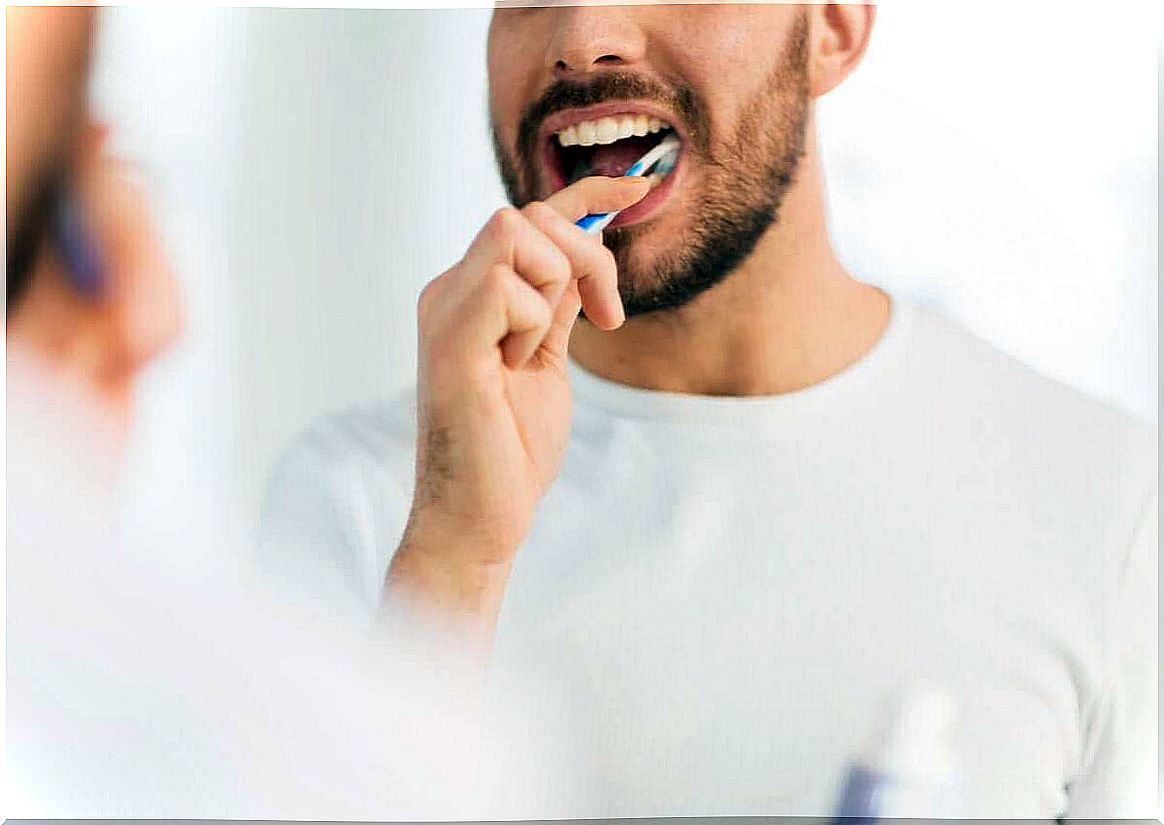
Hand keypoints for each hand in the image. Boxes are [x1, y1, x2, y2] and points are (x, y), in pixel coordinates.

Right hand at [386, 175, 648, 627]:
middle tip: (604, 317)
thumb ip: (558, 299)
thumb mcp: (547, 356)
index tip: (640, 188)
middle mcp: (449, 291)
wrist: (482, 517)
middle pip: (528, 215)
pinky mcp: (450, 340)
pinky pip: (508, 284)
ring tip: (534, 354)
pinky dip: (532, 324)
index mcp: (470, 294)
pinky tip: (516, 367)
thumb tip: (588, 240)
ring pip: (516, 233)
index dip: (588, 191)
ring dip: (553, 292)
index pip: (529, 217)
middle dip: (586, 256)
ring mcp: (444, 311)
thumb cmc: (512, 447)